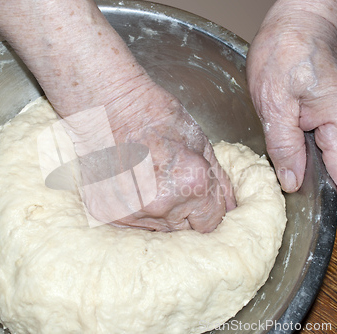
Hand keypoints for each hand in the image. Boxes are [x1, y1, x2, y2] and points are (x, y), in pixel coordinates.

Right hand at [0, 0, 234, 231]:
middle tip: (172, 186)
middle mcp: (162, 205)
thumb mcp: (198, 141)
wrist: (107, 105)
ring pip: (158, 230)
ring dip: (160, 214)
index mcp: (191, 184)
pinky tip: (133, 187)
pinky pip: (134, 225)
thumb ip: (218, 180)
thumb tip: (229, 208)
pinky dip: (137, 211)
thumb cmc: (154, 115)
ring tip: (151, 183)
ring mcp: (132, 211)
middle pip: (185, 230)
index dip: (208, 211)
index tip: (201, 200)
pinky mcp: (109, 213)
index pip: (210, 223)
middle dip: (185, 214)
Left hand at [247, 6, 336, 197]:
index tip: (292, 188)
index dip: (318, 191)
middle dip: (313, 178)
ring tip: (287, 142)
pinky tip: (295, 135)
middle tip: (283, 162)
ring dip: (312, 163)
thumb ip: (284, 147)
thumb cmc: (286, 53)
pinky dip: (314, 151)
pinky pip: (334, 148)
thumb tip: (292, 182)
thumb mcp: (273, 104)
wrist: (300, 25)